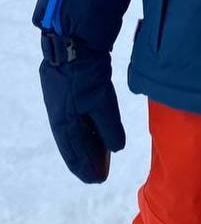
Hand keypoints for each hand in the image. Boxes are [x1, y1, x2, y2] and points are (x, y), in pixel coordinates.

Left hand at [32, 0, 134, 182]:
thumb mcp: (90, 13)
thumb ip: (89, 33)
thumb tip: (92, 45)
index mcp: (59, 51)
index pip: (65, 102)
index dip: (76, 129)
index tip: (91, 151)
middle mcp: (57, 60)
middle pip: (64, 116)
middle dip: (77, 149)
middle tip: (91, 175)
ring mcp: (67, 58)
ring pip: (74, 115)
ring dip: (88, 146)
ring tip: (97, 171)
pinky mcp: (83, 54)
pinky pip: (94, 98)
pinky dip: (105, 123)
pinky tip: (116, 144)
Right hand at [39, 33, 124, 182]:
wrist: (73, 43)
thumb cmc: (86, 74)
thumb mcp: (101, 101)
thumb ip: (108, 126)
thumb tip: (117, 148)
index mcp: (64, 122)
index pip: (75, 152)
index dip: (86, 167)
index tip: (97, 180)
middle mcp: (60, 116)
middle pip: (73, 145)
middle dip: (85, 161)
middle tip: (97, 175)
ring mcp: (62, 104)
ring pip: (74, 132)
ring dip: (86, 146)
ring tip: (99, 156)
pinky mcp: (68, 93)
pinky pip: (76, 119)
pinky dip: (85, 129)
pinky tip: (94, 130)